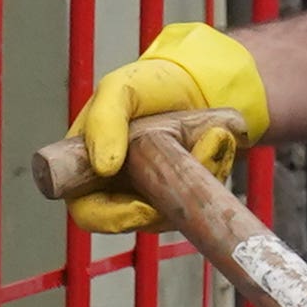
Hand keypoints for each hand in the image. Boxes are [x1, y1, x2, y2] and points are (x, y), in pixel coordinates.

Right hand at [58, 21, 269, 230]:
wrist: (195, 83)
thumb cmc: (148, 87)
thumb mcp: (120, 90)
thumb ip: (104, 121)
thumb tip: (103, 167)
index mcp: (89, 168)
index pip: (87, 212)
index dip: (110, 218)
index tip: (142, 207)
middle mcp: (118, 190)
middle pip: (135, 223)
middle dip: (164, 209)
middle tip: (187, 180)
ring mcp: (154, 196)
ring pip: (174, 213)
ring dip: (199, 174)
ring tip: (213, 134)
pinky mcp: (187, 195)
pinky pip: (203, 199)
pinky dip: (215, 167)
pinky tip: (218, 137)